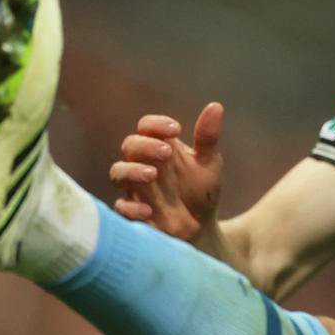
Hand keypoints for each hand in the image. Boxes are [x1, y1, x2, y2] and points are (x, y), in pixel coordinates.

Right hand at [110, 102, 224, 241]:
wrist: (202, 228)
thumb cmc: (201, 191)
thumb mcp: (209, 164)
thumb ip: (208, 138)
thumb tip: (215, 106)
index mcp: (160, 146)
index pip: (147, 126)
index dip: (157, 124)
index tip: (177, 130)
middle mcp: (143, 164)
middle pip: (130, 145)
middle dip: (145, 146)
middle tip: (166, 153)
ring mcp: (136, 188)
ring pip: (118, 172)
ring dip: (132, 172)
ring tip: (152, 175)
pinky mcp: (133, 213)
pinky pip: (121, 208)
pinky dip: (131, 208)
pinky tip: (148, 211)